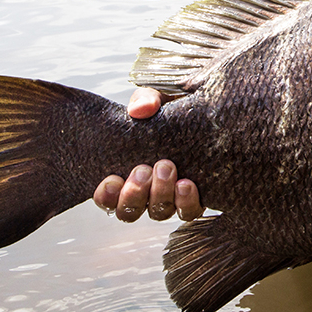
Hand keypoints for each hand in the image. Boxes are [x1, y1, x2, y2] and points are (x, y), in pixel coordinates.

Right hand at [92, 88, 204, 221]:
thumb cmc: (173, 109)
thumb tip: (139, 110)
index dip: (106, 195)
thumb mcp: (156, 99)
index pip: (106, 197)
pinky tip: (186, 184)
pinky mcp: (194, 198)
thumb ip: (146, 99)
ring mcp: (169, 198)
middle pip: (129, 210)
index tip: (112, 179)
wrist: (205, 113)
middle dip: (134, 193)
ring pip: (158, 212)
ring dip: (159, 194)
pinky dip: (186, 202)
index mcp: (125, 172)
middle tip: (144, 169)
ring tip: (167, 167)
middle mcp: (144, 191)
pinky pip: (188, 212)